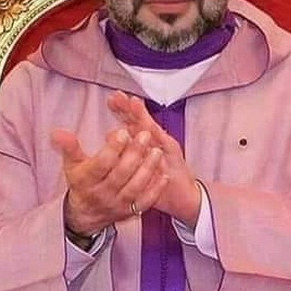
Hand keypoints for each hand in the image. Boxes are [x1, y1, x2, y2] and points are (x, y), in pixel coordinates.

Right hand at [51, 126, 168, 235]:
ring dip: (148, 169)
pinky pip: (144, 202)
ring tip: (157, 151)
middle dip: (134, 154)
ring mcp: (117, 204)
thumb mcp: (72, 165)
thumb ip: (68, 148)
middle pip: (120, 174)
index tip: (123, 131)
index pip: (101, 164)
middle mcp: (102, 194)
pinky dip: (156, 189)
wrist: (85, 216)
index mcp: (87, 181)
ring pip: (135, 187)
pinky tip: (164, 175)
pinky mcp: (130, 212)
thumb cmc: (81, 183)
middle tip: (145, 135)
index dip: (113, 148)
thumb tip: (57, 132)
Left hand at [107, 91, 201, 227]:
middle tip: (118, 95)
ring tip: (133, 102)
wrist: (182, 194)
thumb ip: (124, 146)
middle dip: (128, 107)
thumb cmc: (158, 177)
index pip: (131, 120)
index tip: (111, 98)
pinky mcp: (173, 155)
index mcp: (144, 139)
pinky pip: (163, 145)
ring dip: (141, 115)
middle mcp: (154, 139)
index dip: (121, 109)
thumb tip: (108, 134)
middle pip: (139, 120)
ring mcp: (164, 145)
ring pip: (151, 128)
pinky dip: (156, 135)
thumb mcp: (139, 162)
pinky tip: (149, 126)